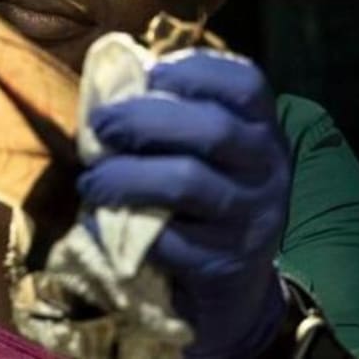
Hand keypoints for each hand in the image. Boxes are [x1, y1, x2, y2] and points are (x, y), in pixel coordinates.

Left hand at [77, 50, 289, 357]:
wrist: (235, 288)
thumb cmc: (207, 200)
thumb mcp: (210, 154)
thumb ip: (177, 116)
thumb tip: (113, 79)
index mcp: (264, 130)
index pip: (246, 84)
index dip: (196, 70)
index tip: (150, 74)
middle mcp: (268, 170)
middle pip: (212, 129)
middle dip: (143, 120)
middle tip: (100, 125)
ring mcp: (251, 219)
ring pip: (186, 182)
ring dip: (125, 176)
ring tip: (90, 180)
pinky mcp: (224, 264)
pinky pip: (167, 238)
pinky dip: (123, 227)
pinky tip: (99, 220)